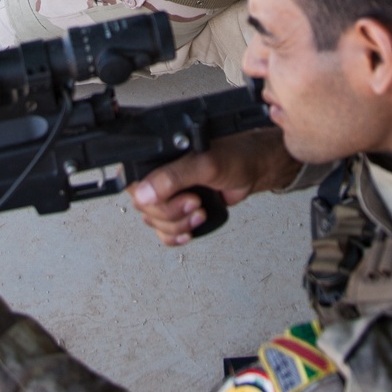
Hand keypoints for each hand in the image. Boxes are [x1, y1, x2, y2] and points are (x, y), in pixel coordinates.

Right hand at [127, 127, 297, 245]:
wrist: (255, 169)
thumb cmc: (235, 157)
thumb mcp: (204, 164)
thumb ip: (173, 177)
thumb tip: (144, 193)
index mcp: (157, 156)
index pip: (135, 185)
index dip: (154, 199)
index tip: (180, 197)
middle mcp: (158, 174)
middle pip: (145, 209)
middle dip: (172, 213)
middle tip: (196, 202)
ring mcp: (168, 193)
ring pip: (154, 222)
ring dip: (178, 225)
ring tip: (200, 211)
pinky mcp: (179, 209)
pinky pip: (163, 231)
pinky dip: (175, 236)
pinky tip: (189, 230)